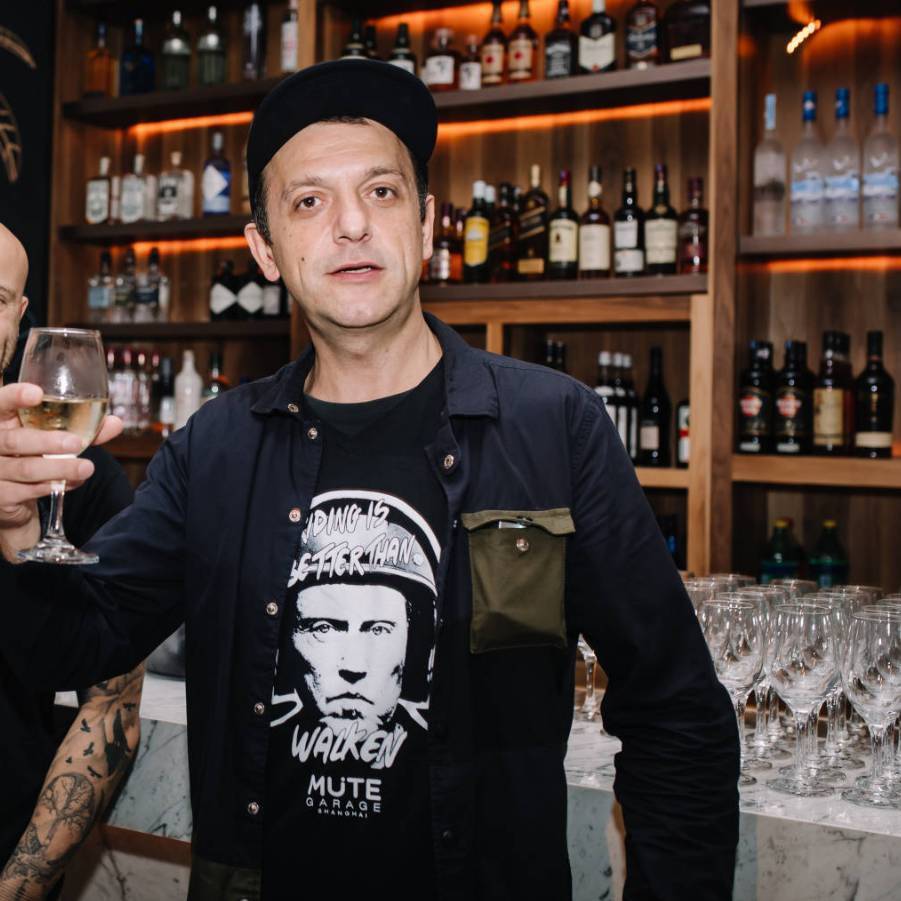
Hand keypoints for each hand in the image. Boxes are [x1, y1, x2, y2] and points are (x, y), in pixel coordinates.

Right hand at [0, 383, 121, 531]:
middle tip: (76, 443)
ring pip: (25, 468)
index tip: (37, 393)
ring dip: (59, 468)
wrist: (12, 496)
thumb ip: (83, 427)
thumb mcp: (52, 435)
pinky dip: (54, 485)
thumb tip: (116, 423)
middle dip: (47, 441)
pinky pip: (27, 490)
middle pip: (14, 440)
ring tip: (86, 468)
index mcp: (0, 420)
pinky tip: (74, 482)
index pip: (0, 403)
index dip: (15, 397)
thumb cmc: (34, 453)